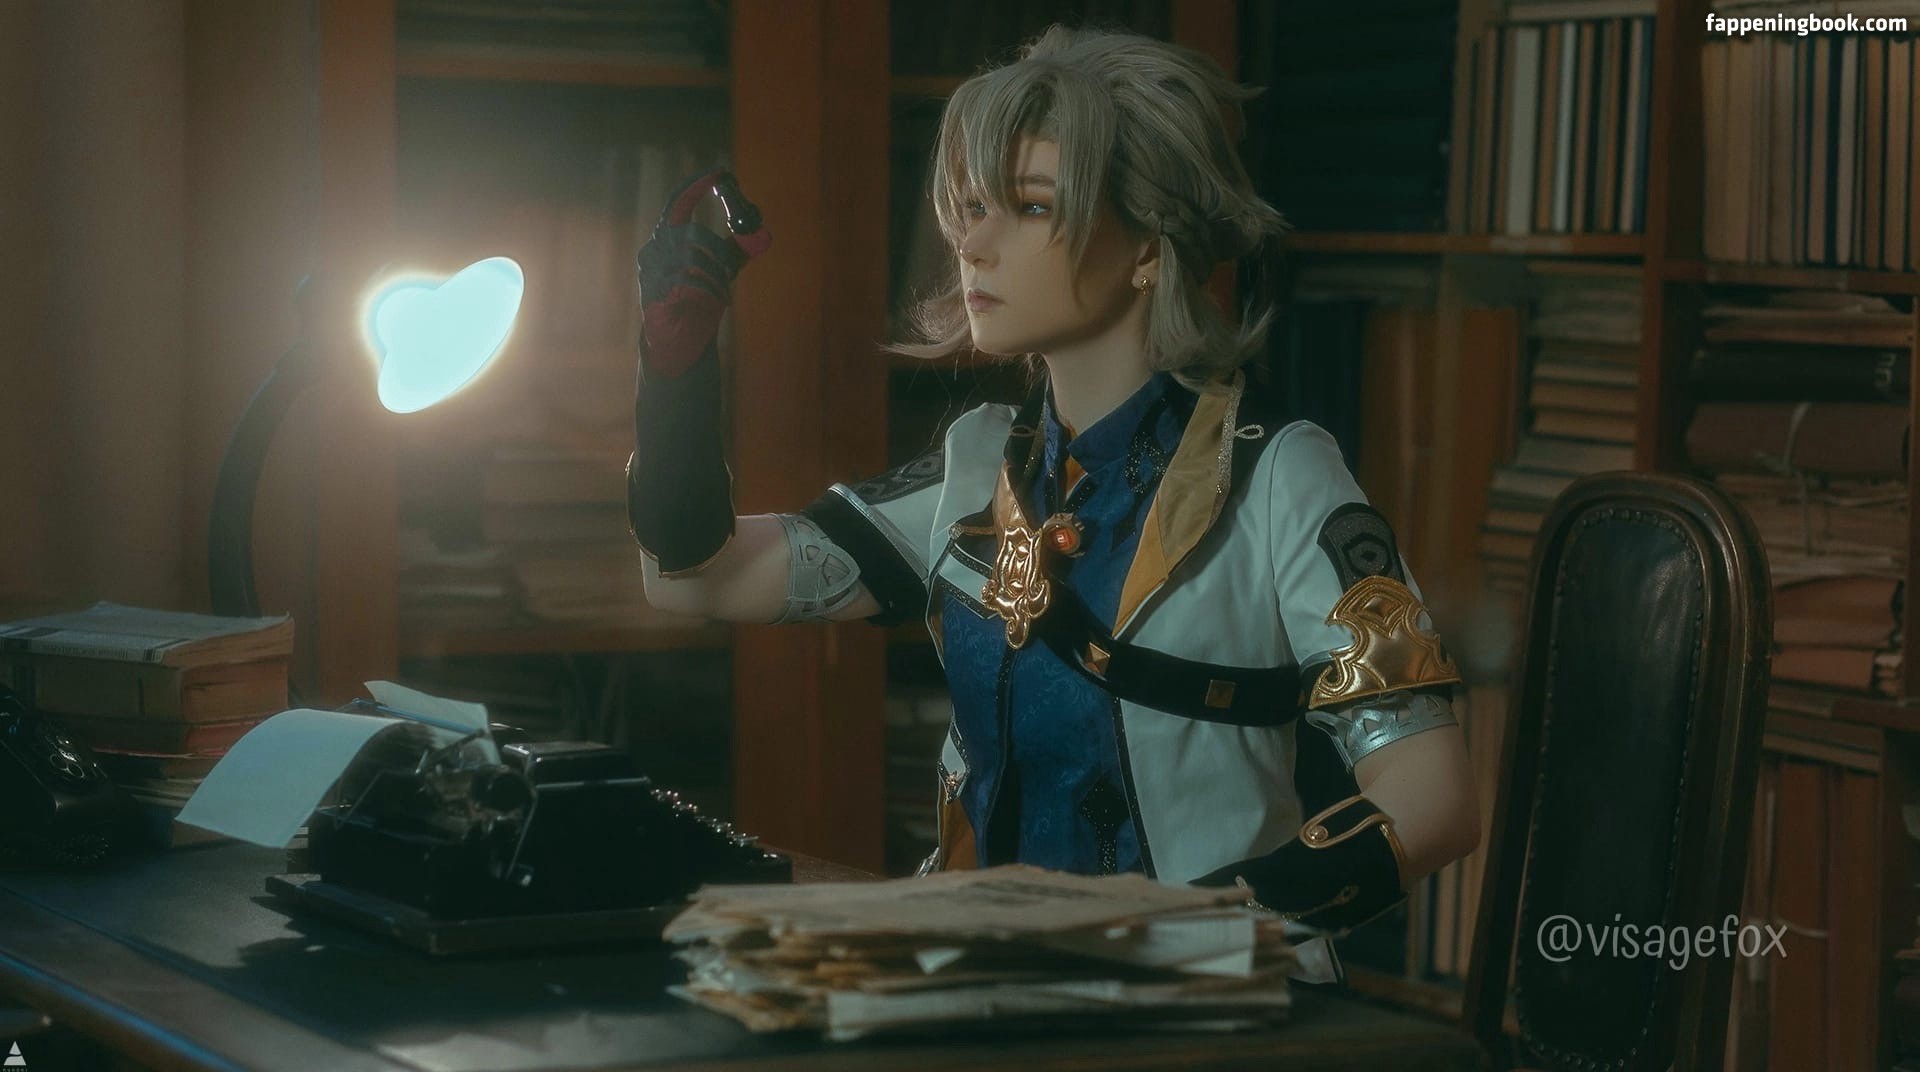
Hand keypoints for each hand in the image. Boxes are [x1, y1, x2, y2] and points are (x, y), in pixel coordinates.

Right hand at [636, 168, 771, 378]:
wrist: (680, 340)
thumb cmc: (698, 301)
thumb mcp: (721, 272)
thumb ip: (737, 251)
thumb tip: (761, 233)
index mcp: (670, 237)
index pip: (679, 202)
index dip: (697, 185)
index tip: (720, 173)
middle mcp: (656, 247)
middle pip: (690, 232)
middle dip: (719, 250)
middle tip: (733, 268)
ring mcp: (651, 269)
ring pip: (691, 258)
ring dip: (716, 276)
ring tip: (722, 293)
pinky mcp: (652, 291)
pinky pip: (686, 283)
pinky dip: (709, 292)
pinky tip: (716, 302)